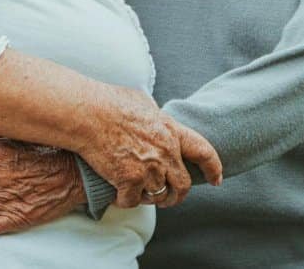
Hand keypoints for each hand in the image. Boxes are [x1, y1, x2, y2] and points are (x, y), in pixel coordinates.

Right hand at [77, 87, 221, 208]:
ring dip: (148, 197)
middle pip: (183, 184)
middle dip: (177, 196)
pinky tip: (119, 194)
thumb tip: (154, 118)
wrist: (87, 112)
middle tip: (169, 199)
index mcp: (171, 131)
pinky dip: (125, 200)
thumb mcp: (142, 102)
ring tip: (139, 193)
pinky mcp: (129, 180)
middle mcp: (166, 152)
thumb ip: (155, 117)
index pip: (203, 152)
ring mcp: (149, 168)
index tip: (216, 179)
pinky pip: (132, 201)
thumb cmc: (109, 102)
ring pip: (158, 195)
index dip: (213, 168)